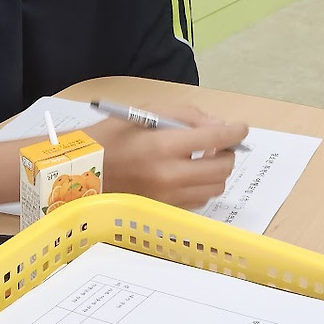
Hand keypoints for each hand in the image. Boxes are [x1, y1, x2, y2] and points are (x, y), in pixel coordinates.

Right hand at [86, 104, 248, 207]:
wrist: (81, 170)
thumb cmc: (113, 136)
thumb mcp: (148, 112)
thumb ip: (186, 116)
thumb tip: (217, 126)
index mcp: (163, 145)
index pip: (215, 139)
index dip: (235, 132)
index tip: (241, 129)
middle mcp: (168, 175)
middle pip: (221, 168)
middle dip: (228, 153)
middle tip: (222, 144)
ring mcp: (166, 197)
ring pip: (214, 188)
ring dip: (217, 171)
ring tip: (206, 159)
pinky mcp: (163, 211)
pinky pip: (198, 201)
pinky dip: (201, 187)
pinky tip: (190, 175)